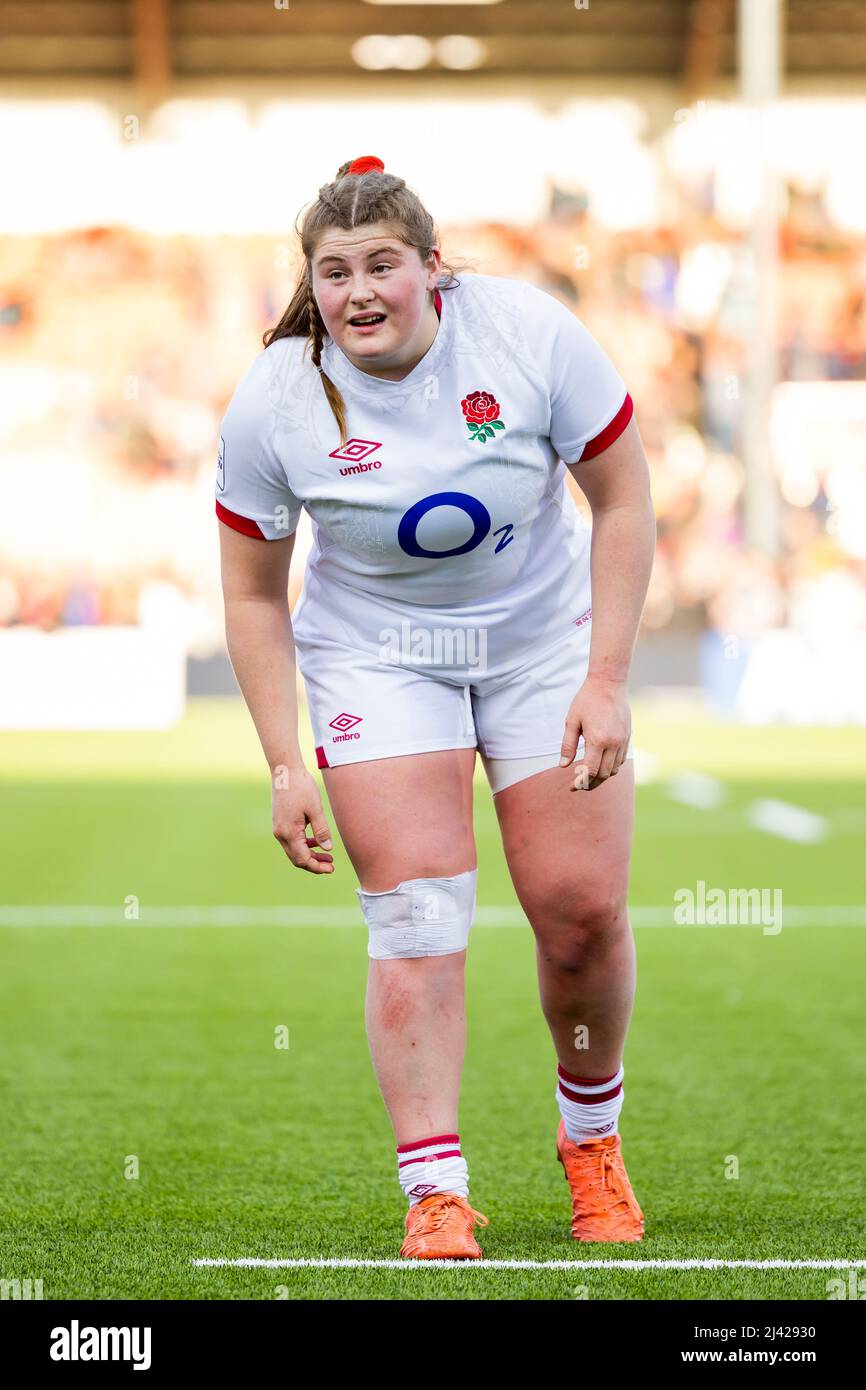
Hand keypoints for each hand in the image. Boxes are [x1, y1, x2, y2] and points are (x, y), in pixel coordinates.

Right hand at [272, 767, 334, 872]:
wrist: (285, 771)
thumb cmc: (301, 787)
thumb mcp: (316, 810)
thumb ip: (322, 831)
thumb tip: (328, 850)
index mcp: (289, 832)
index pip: (302, 859)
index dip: (317, 867)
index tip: (331, 869)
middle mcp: (280, 834)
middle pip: (297, 858)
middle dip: (314, 864)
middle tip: (331, 866)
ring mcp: (278, 829)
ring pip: (294, 850)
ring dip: (309, 855)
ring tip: (327, 857)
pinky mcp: (280, 823)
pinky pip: (292, 840)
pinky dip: (304, 845)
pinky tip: (316, 843)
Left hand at [559, 674, 630, 790]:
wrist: (609, 683)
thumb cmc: (587, 700)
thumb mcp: (572, 721)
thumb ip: (568, 745)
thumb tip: (563, 766)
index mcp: (597, 740)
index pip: (590, 771)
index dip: (580, 782)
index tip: (572, 786)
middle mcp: (613, 743)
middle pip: (603, 775)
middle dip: (591, 784)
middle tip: (579, 785)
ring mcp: (623, 741)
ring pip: (614, 770)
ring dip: (602, 777)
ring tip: (589, 777)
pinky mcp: (628, 737)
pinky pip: (621, 760)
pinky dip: (611, 767)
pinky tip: (601, 764)